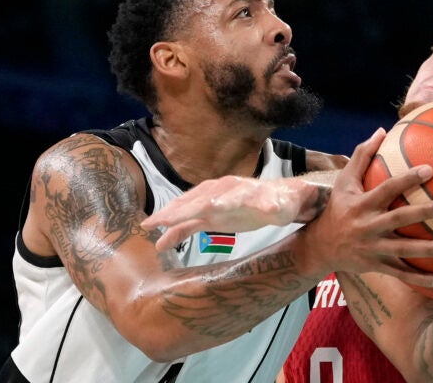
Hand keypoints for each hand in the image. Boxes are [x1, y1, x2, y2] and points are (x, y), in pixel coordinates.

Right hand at [142, 175, 321, 251]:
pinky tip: (162, 242)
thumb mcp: (280, 207)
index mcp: (236, 191)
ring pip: (187, 208)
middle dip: (175, 212)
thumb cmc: (282, 203)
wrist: (283, 199)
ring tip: (149, 226)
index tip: (181, 214)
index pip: (212, 199)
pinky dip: (176, 230)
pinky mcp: (212, 213)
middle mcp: (221, 193)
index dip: (197, 207)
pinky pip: (190, 221)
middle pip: (194, 202)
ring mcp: (214, 201)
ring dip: (169, 217)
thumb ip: (272, 208)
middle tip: (154, 222)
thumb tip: (271, 209)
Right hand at [299, 128, 432, 288]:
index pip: (386, 189)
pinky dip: (422, 280)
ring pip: (404, 250)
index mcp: (362, 204)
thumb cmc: (338, 209)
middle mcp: (368, 227)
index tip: (429, 170)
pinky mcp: (377, 266)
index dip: (407, 179)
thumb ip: (361, 155)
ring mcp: (373, 249)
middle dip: (423, 213)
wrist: (320, 248)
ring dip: (429, 250)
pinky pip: (402, 274)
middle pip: (398, 219)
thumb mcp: (344, 182)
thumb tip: (382, 130)